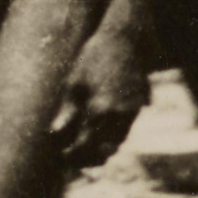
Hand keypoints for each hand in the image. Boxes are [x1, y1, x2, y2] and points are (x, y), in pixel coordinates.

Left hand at [55, 29, 152, 170]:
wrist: (125, 39)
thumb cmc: (93, 58)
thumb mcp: (73, 83)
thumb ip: (67, 113)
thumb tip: (56, 134)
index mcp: (100, 111)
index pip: (85, 146)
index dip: (72, 156)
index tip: (61, 156)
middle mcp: (120, 115)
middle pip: (104, 151)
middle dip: (88, 159)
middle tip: (71, 159)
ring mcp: (133, 111)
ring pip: (118, 142)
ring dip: (101, 149)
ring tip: (84, 148)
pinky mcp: (141, 105)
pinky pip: (126, 129)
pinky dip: (113, 136)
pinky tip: (99, 130)